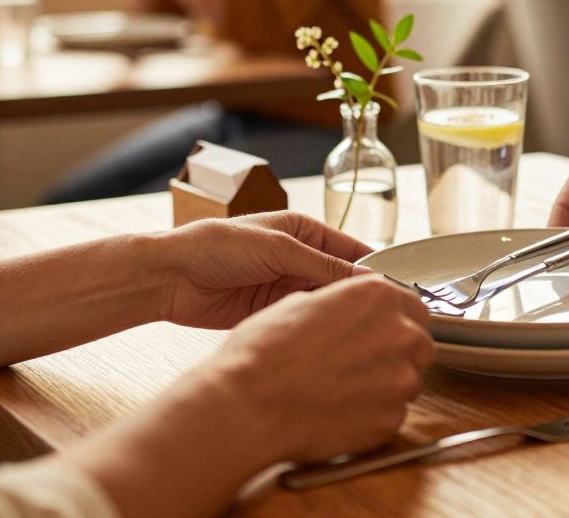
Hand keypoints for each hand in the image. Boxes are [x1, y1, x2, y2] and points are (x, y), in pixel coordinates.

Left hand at [153, 211, 373, 329]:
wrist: (172, 277)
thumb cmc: (218, 246)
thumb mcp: (279, 249)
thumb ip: (323, 265)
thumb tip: (367, 278)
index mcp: (303, 231)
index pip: (350, 249)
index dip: (372, 267)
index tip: (396, 287)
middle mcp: (298, 258)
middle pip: (340, 279)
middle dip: (357, 295)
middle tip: (383, 315)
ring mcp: (285, 286)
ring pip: (324, 302)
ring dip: (337, 313)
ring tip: (363, 329)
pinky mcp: (272, 312)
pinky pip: (303, 319)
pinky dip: (316, 327)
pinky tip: (332, 338)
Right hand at [206, 275, 433, 461]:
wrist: (248, 405)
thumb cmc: (263, 354)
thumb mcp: (299, 304)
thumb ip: (341, 305)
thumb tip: (347, 311)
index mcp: (378, 297)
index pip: (413, 305)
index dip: (396, 319)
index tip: (381, 331)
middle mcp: (399, 334)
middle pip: (419, 343)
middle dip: (397, 352)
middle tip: (362, 364)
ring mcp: (400, 380)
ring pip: (408, 380)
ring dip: (385, 384)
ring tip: (343, 390)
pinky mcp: (392, 419)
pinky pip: (392, 414)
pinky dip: (373, 415)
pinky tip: (339, 413)